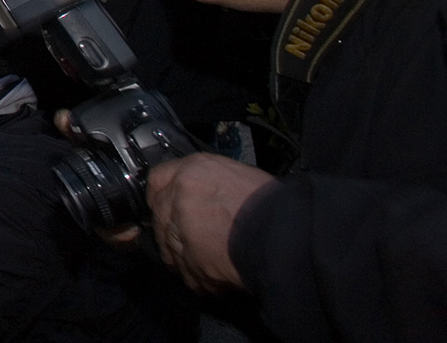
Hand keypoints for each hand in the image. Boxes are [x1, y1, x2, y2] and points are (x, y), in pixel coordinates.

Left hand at [146, 154, 272, 293]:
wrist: (288, 236)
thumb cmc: (273, 205)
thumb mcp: (238, 175)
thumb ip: (208, 183)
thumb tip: (203, 195)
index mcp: (192, 172)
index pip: (158, 179)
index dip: (164, 193)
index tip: (168, 202)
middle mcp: (179, 199)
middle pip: (159, 214)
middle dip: (170, 226)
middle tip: (190, 235)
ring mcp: (180, 233)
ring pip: (168, 246)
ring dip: (182, 253)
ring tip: (207, 256)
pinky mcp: (190, 264)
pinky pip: (185, 272)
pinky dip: (197, 275)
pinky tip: (216, 272)